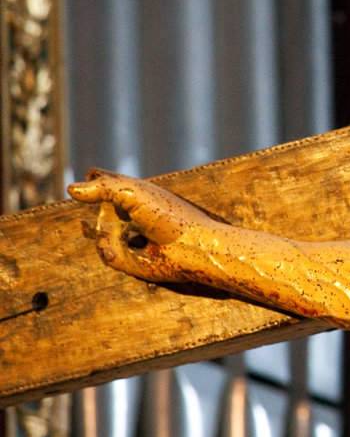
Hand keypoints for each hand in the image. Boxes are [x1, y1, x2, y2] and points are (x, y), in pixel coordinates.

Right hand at [68, 171, 217, 284]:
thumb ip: (102, 187)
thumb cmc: (169, 215)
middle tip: (124, 216)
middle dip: (104, 214)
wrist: (192, 247)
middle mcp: (133, 214)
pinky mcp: (131, 259)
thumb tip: (71, 190)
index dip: (97, 181)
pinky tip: (133, 251)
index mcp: (138, 194)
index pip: (107, 183)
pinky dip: (114, 252)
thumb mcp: (134, 193)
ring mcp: (132, 237)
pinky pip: (107, 255)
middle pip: (99, 209)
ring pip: (100, 234)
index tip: (93, 178)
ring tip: (132, 236)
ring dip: (108, 236)